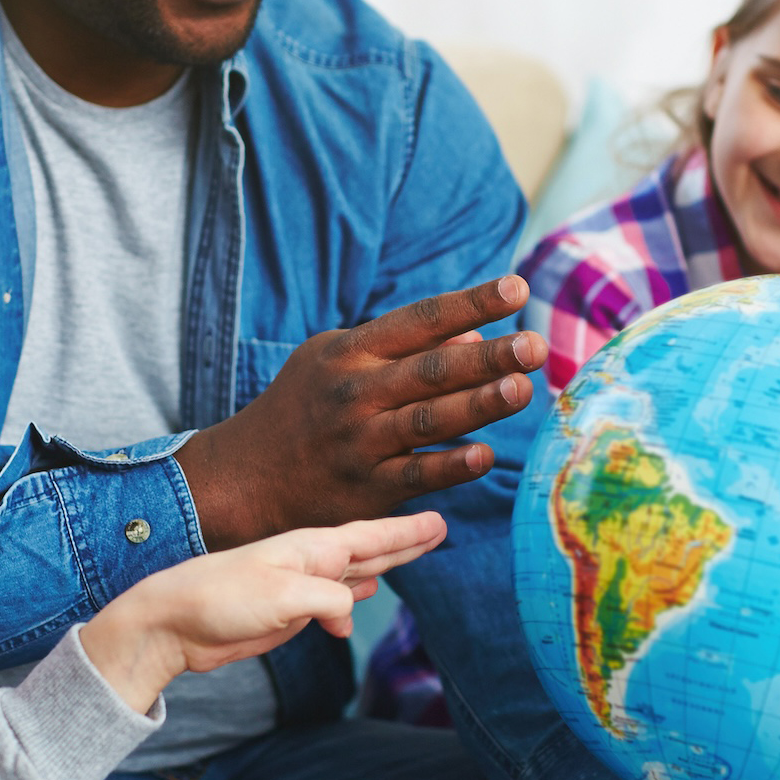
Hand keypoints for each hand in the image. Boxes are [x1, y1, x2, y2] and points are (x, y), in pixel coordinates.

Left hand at [81, 512, 446, 711]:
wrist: (172, 624)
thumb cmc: (220, 599)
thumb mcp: (284, 597)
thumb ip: (329, 600)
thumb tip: (350, 614)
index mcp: (312, 548)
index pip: (372, 535)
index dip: (408, 531)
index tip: (441, 520)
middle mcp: (310, 561)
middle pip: (371, 548)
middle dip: (405, 540)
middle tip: (441, 526)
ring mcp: (299, 585)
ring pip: (355, 571)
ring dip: (385, 562)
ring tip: (413, 550)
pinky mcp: (287, 611)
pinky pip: (334, 599)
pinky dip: (353, 595)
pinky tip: (363, 592)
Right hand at [177, 277, 546, 546]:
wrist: (244, 478)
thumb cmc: (305, 407)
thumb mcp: (339, 361)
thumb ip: (405, 349)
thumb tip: (474, 336)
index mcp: (352, 351)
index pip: (421, 319)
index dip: (470, 303)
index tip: (515, 289)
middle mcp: (355, 392)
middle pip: (431, 370)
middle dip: (487, 357)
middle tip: (535, 345)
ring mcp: (359, 443)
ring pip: (428, 421)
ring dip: (478, 405)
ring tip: (523, 389)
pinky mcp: (364, 490)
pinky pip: (414, 477)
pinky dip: (450, 467)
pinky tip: (485, 456)